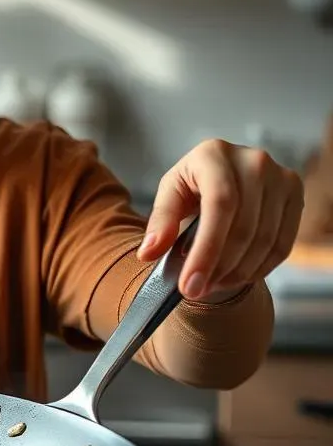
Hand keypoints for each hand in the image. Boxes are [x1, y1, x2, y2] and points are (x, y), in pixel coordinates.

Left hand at [137, 139, 303, 301]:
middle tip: (196, 290)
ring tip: (212, 285)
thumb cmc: (193, 186)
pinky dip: (260, 268)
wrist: (222, 176)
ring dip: (238, 272)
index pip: (219, 205)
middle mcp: (254, 160)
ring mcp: (280, 177)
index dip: (206, 249)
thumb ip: (160, 223)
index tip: (189, 283)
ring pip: (265, 239)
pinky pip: (283, 243)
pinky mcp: (295, 194)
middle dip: (219, 267)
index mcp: (215, 154)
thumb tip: (149, 252)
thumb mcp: (170, 196)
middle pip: (244, 226)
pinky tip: (236, 277)